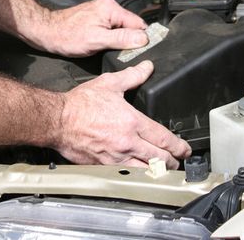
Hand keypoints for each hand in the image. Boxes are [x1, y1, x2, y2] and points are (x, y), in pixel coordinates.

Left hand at [42, 0, 148, 56]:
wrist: (47, 32)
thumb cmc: (67, 36)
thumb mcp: (97, 40)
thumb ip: (122, 38)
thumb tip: (143, 39)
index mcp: (111, 8)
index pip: (138, 23)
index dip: (141, 39)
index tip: (140, 52)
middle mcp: (108, 6)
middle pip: (131, 26)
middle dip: (129, 39)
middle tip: (120, 52)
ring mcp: (101, 11)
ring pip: (121, 28)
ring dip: (119, 39)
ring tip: (109, 49)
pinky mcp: (96, 17)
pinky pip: (111, 28)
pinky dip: (111, 37)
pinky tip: (103, 44)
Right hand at [58, 60, 190, 167]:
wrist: (59, 120)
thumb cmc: (81, 103)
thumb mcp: (109, 83)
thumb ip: (132, 75)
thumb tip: (146, 67)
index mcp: (131, 121)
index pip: (163, 138)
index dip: (178, 146)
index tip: (184, 149)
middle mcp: (127, 142)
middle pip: (159, 159)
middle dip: (172, 162)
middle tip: (177, 161)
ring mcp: (116, 157)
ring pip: (146, 172)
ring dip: (158, 172)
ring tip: (164, 171)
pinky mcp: (104, 166)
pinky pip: (127, 176)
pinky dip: (138, 177)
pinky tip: (141, 175)